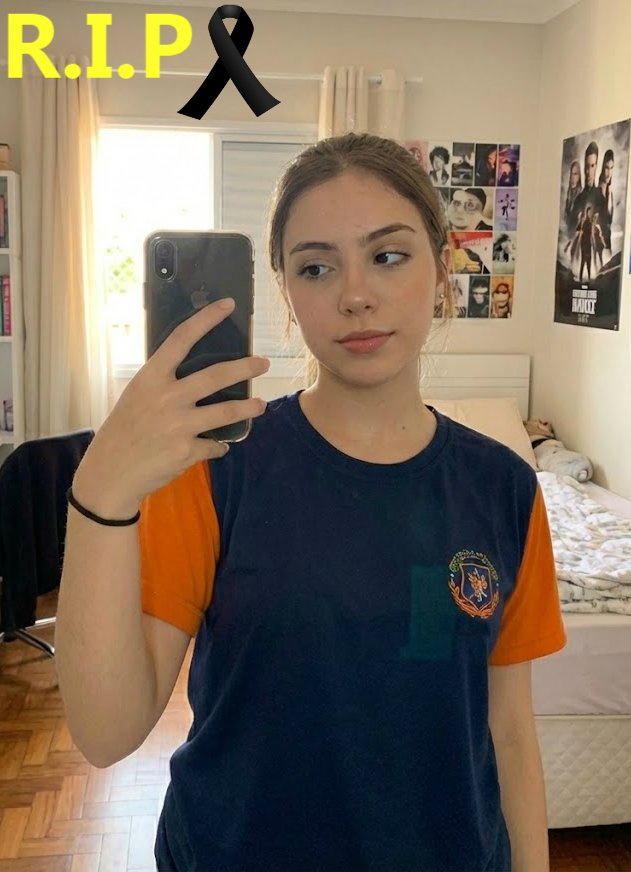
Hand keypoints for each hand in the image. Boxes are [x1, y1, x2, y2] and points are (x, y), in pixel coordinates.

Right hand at [72, 298, 269, 515]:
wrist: (110, 473)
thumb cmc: (124, 431)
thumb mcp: (136, 396)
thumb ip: (163, 384)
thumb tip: (198, 375)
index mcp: (151, 378)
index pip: (181, 339)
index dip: (206, 319)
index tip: (228, 305)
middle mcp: (166, 398)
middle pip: (215, 376)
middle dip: (245, 368)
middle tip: (264, 363)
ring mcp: (178, 425)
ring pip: (226, 412)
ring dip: (247, 408)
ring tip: (260, 404)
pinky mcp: (186, 451)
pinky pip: (214, 445)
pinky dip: (218, 445)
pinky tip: (218, 445)